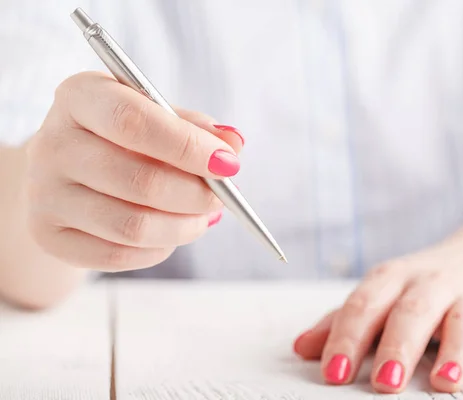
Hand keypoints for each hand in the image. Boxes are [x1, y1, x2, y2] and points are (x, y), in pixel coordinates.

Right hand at [26, 71, 243, 270]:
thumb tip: (233, 143)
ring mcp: (44, 193)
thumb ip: (195, 127)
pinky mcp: (48, 234)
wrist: (68, 173)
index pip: (134, 122)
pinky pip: (117, 255)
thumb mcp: (157, 117)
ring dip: (183, 227)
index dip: (188, 147)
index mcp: (80, 97)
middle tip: (221, 197)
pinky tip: (169, 233)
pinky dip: (158, 249)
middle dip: (196, 195)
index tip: (228, 164)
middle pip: (139, 180)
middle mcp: (52, 143)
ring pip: (132, 225)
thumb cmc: (123, 139)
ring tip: (202, 217)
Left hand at [293, 233, 462, 392]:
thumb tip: (300, 348)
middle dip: (398, 346)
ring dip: (455, 351)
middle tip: (385, 383)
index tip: (332, 374)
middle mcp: (431, 283)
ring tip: (443, 382)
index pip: (364, 306)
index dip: (347, 338)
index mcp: (393, 278)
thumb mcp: (383, 293)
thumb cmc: (424, 283)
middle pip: (412, 311)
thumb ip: (344, 320)